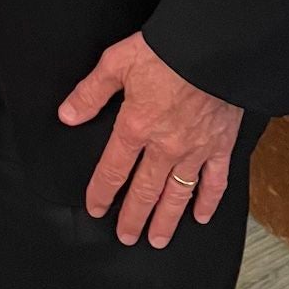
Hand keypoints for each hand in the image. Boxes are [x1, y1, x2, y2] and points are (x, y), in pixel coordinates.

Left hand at [59, 31, 242, 248]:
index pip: (113, 169)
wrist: (212, 48)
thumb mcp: (116, 62)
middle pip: (145, 191)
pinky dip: (208, 202)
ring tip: (158, 240)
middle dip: (133, 217)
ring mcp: (195, 150)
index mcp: (135, 127)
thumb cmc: (163, 51)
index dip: (101, 192)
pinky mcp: (221, 146)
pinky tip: (201, 217)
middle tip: (126, 238)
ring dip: (166, 220)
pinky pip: (215, 182)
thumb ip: (91, 93)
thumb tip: (67, 115)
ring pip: (178, 195)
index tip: (95, 209)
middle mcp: (164, 147)